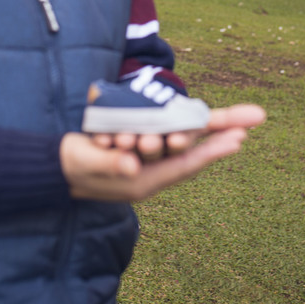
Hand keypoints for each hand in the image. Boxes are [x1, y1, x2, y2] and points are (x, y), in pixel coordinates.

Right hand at [61, 104, 265, 201]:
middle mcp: (153, 171)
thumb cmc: (73, 167)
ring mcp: (149, 159)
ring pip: (183, 143)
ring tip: (236, 125)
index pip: (184, 166)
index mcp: (144, 182)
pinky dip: (186, 124)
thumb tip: (133, 165)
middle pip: (192, 152)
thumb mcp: (87, 163)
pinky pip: (166, 134)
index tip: (239, 139)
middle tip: (246, 127)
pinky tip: (211, 121)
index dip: (212, 152)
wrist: (58, 167)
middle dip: (218, 138)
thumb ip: (110, 163)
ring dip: (206, 131)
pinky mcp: (142, 144)